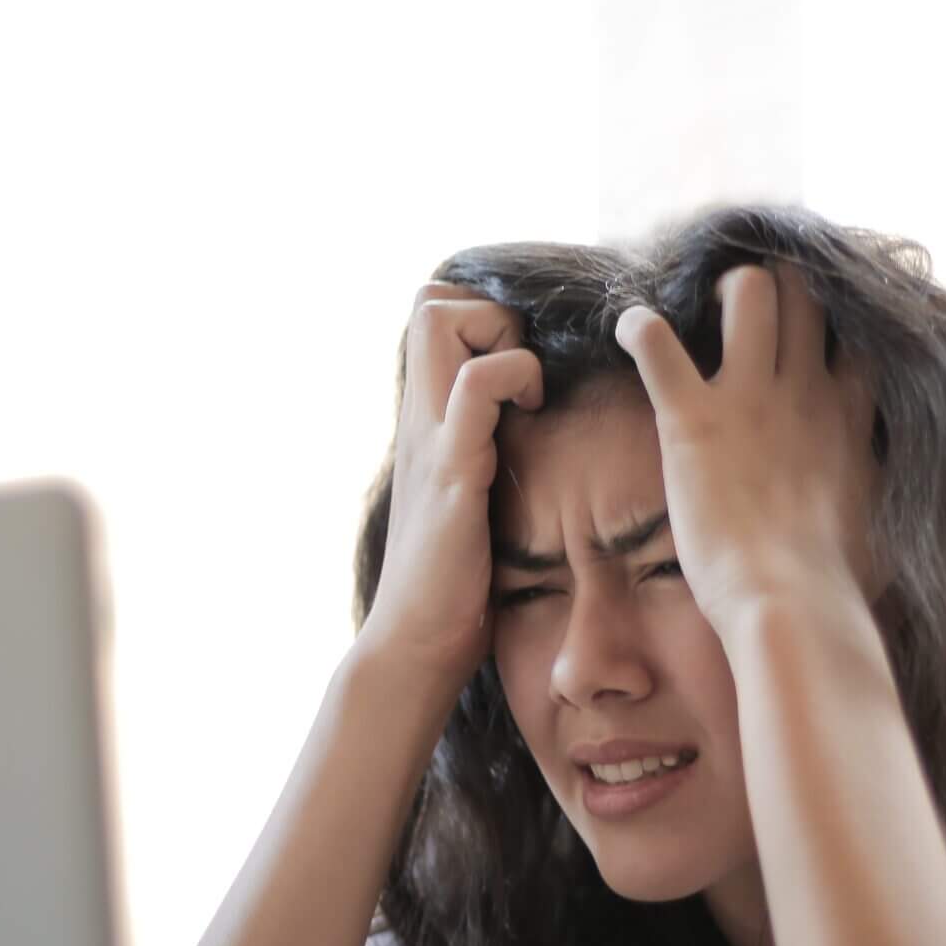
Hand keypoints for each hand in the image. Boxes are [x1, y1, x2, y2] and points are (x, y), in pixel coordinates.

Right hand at [355, 283, 543, 697]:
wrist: (415, 645)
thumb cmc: (451, 585)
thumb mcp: (466, 501)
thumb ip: (480, 459)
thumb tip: (524, 442)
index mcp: (425, 423)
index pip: (430, 314)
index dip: (481, 315)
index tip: (521, 365)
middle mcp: (419, 419)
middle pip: (429, 300)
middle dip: (488, 311)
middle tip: (524, 370)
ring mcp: (430, 440)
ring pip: (439, 321)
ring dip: (500, 336)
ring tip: (527, 391)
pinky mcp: (451, 470)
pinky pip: (474, 387)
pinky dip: (513, 377)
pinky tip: (531, 415)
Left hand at [613, 263, 877, 640]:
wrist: (792, 604)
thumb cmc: (837, 584)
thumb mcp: (882, 524)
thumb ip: (877, 489)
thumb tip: (884, 503)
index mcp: (849, 416)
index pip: (857, 333)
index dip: (836, 320)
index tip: (814, 331)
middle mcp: (805, 390)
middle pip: (804, 291)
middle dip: (777, 286)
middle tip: (748, 311)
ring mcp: (749, 398)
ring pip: (749, 289)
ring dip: (721, 291)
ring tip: (700, 311)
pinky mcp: (693, 418)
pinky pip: (656, 342)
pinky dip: (637, 327)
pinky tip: (630, 329)